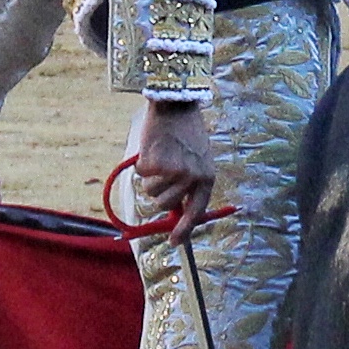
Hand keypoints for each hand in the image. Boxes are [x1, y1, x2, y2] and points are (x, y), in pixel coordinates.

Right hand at [136, 100, 215, 243]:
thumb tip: (174, 213)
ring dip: (150, 177)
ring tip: (160, 155)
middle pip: (165, 205)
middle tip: (160, 174)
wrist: (176, 105)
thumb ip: (188, 185)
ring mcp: (174, 171)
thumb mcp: (196, 160)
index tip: (174, 242)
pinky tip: (153, 147)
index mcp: (207, 178)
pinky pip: (141, 173)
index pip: (196, 213)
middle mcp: (192, 178)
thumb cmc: (185, 134)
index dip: (184, 230)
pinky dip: (142, 163)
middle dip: (158, 194)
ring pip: (150, 191)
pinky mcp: (156, 162)